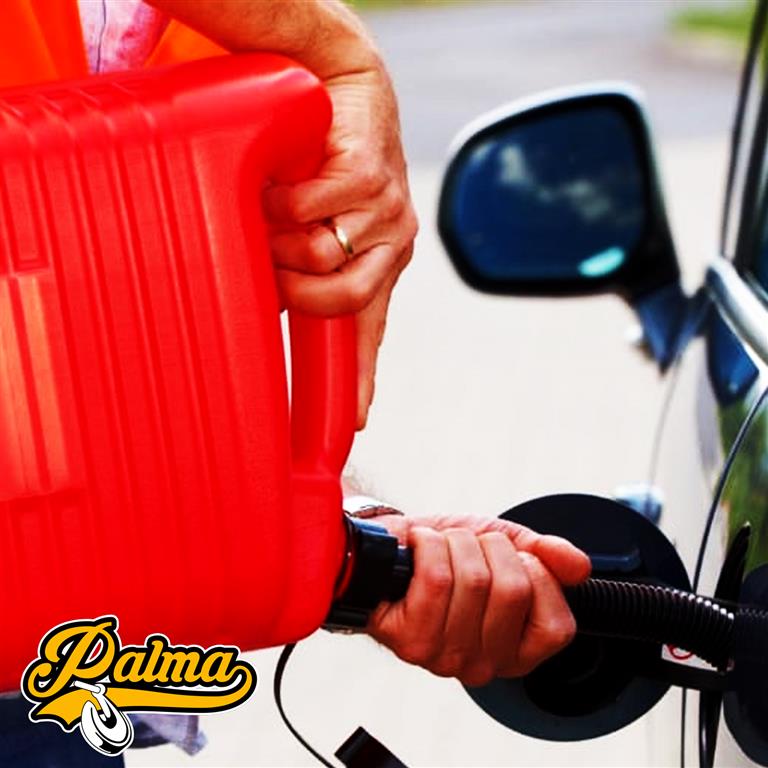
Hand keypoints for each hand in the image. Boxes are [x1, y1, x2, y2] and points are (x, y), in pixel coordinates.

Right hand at [264, 67, 417, 428]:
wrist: (343, 84)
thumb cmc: (323, 158)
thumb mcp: (315, 222)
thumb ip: (305, 265)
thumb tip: (274, 303)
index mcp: (378, 263)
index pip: (370, 332)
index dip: (362, 380)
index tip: (357, 423)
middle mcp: (391, 244)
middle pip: (342, 302)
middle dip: (297, 291)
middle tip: (274, 263)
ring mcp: (386, 211)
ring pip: (320, 257)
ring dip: (283, 237)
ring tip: (280, 208)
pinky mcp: (370, 175)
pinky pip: (310, 209)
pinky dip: (286, 197)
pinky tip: (291, 177)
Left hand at [366, 514, 590, 685]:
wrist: (388, 546)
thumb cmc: (446, 553)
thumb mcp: (504, 545)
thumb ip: (547, 555)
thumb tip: (579, 566)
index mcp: (515, 650)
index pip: (556, 625)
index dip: (537, 573)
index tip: (511, 558)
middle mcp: (483, 664)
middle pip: (513, 589)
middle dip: (489, 547)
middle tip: (468, 548)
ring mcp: (445, 658)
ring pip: (472, 578)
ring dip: (455, 542)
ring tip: (440, 548)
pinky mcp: (410, 641)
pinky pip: (436, 576)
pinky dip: (427, 543)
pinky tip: (417, 549)